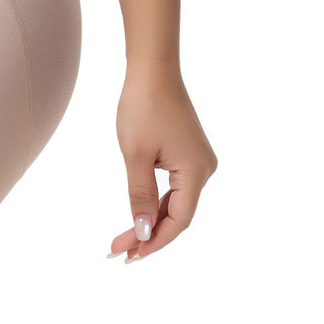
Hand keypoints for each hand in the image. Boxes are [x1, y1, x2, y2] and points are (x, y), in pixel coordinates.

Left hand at [108, 61, 217, 262]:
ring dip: (151, 218)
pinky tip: (140, 212)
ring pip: (175, 200)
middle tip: (119, 250)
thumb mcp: (136, 155)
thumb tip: (144, 231)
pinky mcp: (189, 151)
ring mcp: (198, 160)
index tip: (129, 255)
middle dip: (148, 233)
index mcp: (196, 172)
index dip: (155, 241)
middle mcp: (204, 169)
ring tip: (124, 238)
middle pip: (178, 213)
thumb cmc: (143, 107)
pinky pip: (175, 185)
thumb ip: (141, 196)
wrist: (153, 68)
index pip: (179, 221)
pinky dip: (157, 200)